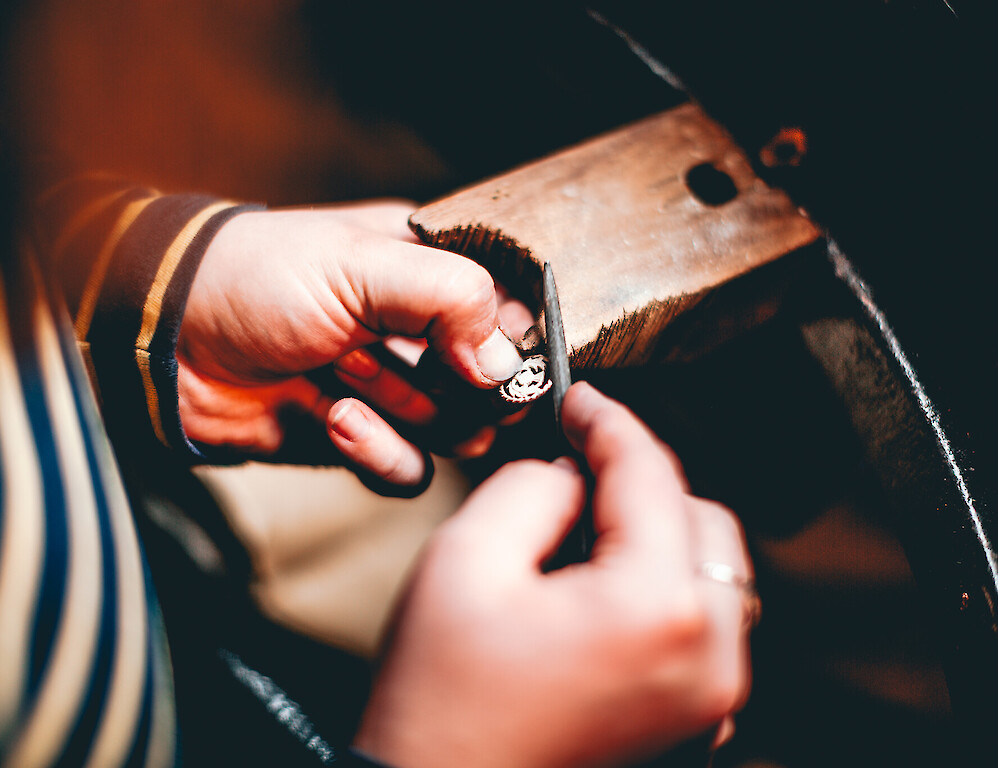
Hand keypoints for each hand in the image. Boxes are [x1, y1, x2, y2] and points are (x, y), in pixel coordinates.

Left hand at [177, 201, 526, 485]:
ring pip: (455, 432)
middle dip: (465, 392)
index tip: (498, 364)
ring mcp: (390, 388)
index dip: (513, 343)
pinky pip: (405, 469)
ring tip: (353, 391)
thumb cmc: (256, 276)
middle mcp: (417, 331)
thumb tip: (505, 364)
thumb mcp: (359, 263)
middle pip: (492, 383)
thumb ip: (451, 297)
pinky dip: (379, 454)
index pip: (508, 312)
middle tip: (435, 383)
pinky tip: (335, 420)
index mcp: (426, 271)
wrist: (164, 336)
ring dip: (412, 418)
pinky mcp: (357, 438)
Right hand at [354, 382, 753, 767]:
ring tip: (581, 538)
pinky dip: (662, 589)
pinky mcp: (697, 726)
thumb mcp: (464, 560)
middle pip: (700, 519)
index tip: (578, 402)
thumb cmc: (440, 703)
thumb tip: (572, 475)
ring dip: (656, 535)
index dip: (608, 422)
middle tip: (574, 470)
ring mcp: (711, 703)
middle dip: (639, 482)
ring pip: (709, 571)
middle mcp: (710, 660)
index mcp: (657, 610)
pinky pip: (702, 626)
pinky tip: (599, 592)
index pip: (649, 474)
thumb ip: (531, 486)